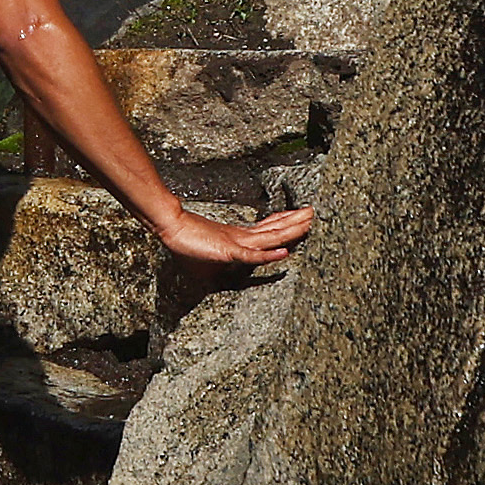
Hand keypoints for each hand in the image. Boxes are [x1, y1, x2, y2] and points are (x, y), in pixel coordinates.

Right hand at [152, 195, 312, 269]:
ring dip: (291, 230)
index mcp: (240, 237)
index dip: (285, 223)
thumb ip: (223, 259)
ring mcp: (237, 243)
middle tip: (314, 211)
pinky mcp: (228, 251)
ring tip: (309, 219)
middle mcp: (242, 237)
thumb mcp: (210, 254)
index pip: (268, 229)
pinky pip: (252, 255)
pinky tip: (283, 253)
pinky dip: (268, 254)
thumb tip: (224, 272)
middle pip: (275, 229)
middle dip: (296, 221)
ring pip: (270, 238)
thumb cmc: (186, 242)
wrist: (170, 227)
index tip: (300, 218)